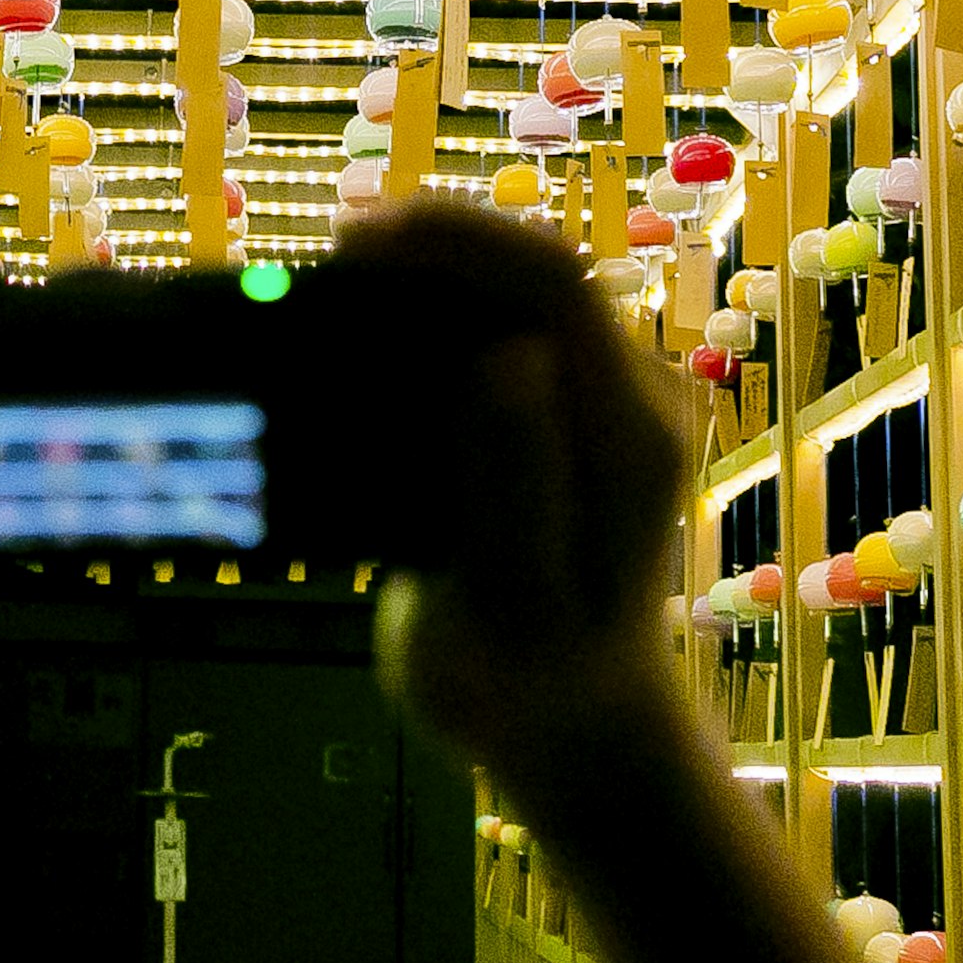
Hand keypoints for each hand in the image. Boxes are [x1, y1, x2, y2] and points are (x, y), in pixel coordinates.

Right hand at [358, 204, 704, 799]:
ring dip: (433, 273)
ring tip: (336, 281)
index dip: (459, 243)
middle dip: (437, 242)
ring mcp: (603, 403)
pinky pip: (500, 333)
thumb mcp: (515, 610)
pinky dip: (433, 316)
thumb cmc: (531, 685)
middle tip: (329, 251)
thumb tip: (506, 356)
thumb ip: (516, 488)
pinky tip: (368, 327)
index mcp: (628, 435)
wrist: (572, 724)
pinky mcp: (566, 417)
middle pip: (536, 274)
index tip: (354, 238)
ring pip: (516, 296)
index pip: (552, 289)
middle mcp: (632, 400)